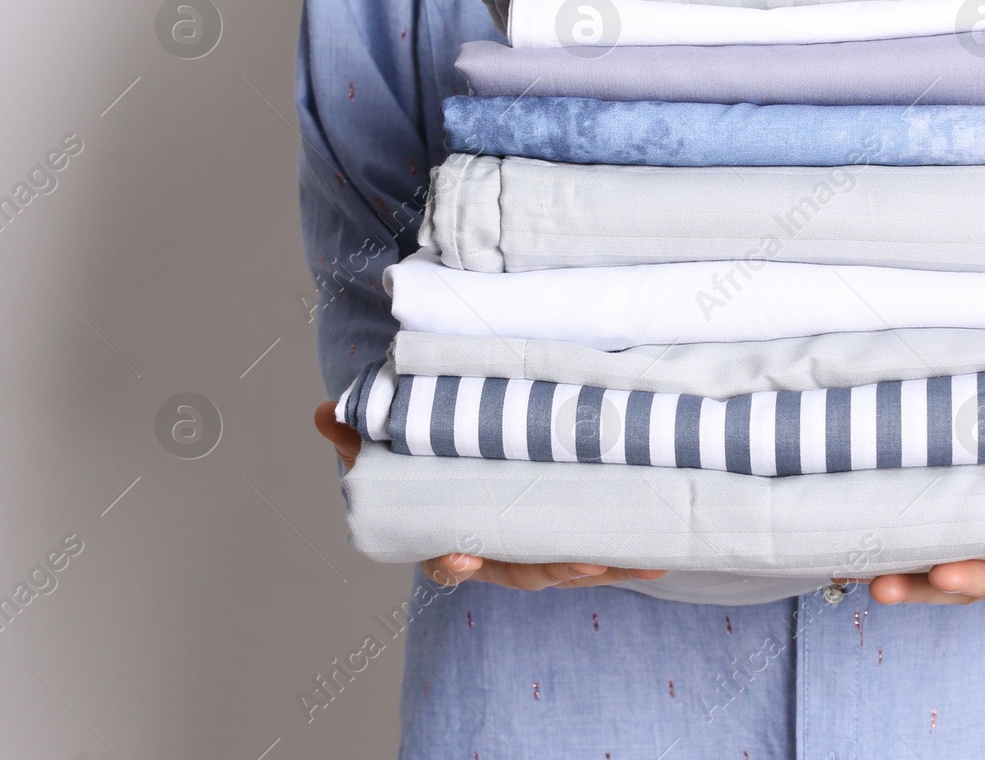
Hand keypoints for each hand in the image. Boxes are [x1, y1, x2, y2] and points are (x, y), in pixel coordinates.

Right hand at [313, 402, 666, 591]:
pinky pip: (599, 551)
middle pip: (521, 570)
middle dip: (551, 569)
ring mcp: (535, 547)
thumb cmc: (429, 461)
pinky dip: (626, 556)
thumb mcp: (390, 449)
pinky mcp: (571, 535)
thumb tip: (324, 414)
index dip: (453, 563)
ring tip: (629, 561)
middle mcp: (495, 552)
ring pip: (567, 566)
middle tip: (578, 564)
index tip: (459, 557)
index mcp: (451, 537)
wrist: (465, 463)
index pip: (448, 559)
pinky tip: (660, 553)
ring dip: (600, 567)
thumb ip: (359, 437)